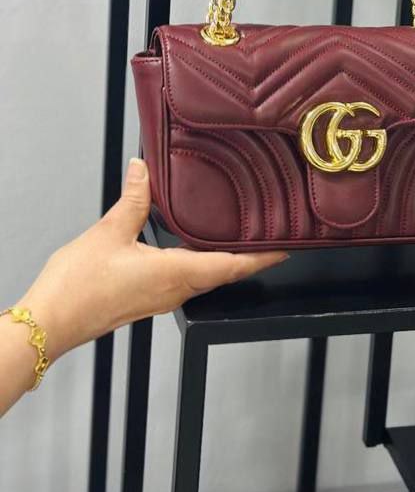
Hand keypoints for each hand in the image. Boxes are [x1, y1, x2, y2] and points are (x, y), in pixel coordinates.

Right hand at [18, 160, 286, 361]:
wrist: (50, 322)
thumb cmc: (78, 286)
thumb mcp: (109, 232)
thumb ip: (133, 199)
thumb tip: (144, 169)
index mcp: (176, 274)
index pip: (233, 266)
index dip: (263, 257)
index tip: (287, 247)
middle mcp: (175, 291)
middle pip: (224, 273)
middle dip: (249, 256)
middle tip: (269, 234)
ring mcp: (161, 299)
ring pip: (204, 278)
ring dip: (224, 260)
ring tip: (238, 237)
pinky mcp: (145, 300)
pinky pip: (184, 280)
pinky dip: (198, 263)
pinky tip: (192, 247)